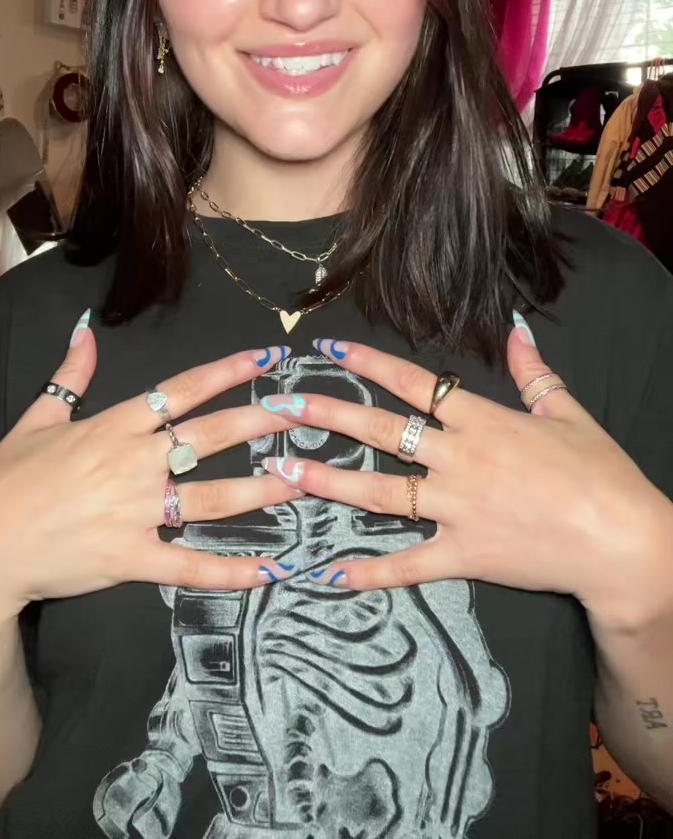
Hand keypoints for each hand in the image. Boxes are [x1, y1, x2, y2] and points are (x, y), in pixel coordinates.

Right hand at [0, 323, 304, 635]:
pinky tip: (272, 567)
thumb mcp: (36, 420)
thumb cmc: (7, 481)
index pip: (182, 390)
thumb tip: (86, 330)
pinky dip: (233, 570)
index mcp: (114, 426)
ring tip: (306, 482)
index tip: (268, 356)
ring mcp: (135, 513)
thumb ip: (71, 376)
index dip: (228, 371)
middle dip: (262, 422)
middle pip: (210, 437)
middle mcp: (133, 464)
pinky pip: (191, 565)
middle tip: (306, 413)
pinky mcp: (132, 559)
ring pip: (213, 499)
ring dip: (263, 490)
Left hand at [260, 331, 668, 621]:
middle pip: (381, 433)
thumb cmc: (599, 473)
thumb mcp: (568, 412)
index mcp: (482, 421)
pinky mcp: (463, 555)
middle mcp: (459, 460)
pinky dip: (369, 571)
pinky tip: (330, 572)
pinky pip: (408, 563)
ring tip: (283, 471)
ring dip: (328, 483)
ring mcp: (456, 509)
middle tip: (279, 407)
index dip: (368, 365)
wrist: (621, 542)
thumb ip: (533, 372)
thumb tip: (515, 328)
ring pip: (379, 494)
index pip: (413, 385)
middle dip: (326, 416)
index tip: (328, 350)